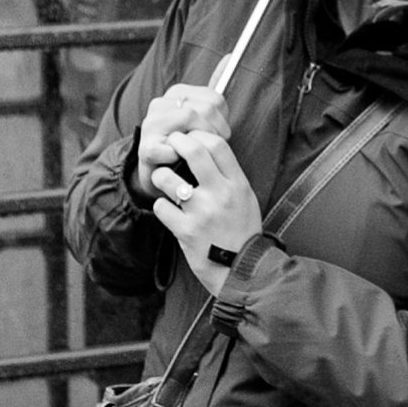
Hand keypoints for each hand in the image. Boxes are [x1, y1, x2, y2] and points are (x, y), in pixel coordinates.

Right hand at [133, 84, 229, 199]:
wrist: (159, 175)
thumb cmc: (185, 146)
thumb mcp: (201, 118)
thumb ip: (212, 91)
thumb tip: (229, 56)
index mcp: (175, 94)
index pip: (214, 98)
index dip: (223, 119)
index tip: (218, 132)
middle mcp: (160, 104)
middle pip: (204, 108)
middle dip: (216, 131)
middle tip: (212, 147)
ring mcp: (151, 124)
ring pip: (190, 118)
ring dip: (202, 142)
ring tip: (200, 154)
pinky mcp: (146, 147)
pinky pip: (175, 146)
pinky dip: (183, 157)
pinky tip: (181, 161)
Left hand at [149, 127, 261, 284]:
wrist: (242, 270)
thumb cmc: (242, 232)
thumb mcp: (246, 199)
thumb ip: (229, 176)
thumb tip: (207, 150)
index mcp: (238, 184)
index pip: (217, 144)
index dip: (198, 135)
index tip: (189, 138)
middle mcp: (220, 194)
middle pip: (193, 151)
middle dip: (176, 142)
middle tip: (169, 145)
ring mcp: (201, 212)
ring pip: (168, 178)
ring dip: (161, 176)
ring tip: (163, 181)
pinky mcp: (185, 231)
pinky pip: (161, 207)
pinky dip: (161, 207)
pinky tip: (168, 211)